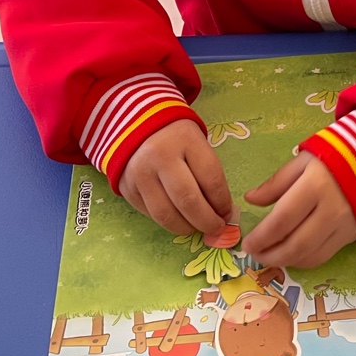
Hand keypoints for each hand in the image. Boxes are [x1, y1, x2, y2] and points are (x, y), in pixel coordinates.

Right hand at [119, 119, 233, 235]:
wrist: (138, 127)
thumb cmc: (177, 137)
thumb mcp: (197, 143)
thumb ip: (209, 173)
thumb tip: (222, 211)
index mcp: (185, 140)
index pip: (210, 179)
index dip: (222, 202)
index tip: (227, 213)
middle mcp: (160, 156)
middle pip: (188, 200)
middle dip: (207, 221)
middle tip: (216, 228)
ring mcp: (140, 174)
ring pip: (167, 215)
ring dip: (187, 228)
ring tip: (197, 228)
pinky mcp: (127, 189)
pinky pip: (151, 215)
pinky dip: (169, 223)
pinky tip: (179, 220)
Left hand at [241, 151, 355, 267]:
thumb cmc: (334, 156)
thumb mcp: (303, 160)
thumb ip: (276, 183)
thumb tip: (250, 199)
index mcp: (315, 186)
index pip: (282, 220)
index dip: (262, 237)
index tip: (247, 243)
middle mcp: (330, 210)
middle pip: (295, 245)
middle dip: (270, 255)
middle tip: (254, 255)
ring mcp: (343, 226)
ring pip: (309, 256)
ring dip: (285, 262)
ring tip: (269, 256)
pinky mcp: (351, 235)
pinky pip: (324, 256)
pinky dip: (303, 261)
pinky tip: (290, 255)